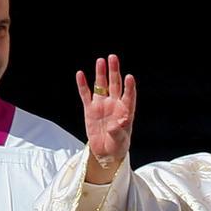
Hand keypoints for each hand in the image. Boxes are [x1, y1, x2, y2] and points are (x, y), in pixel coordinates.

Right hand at [76, 54, 136, 182]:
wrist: (105, 153)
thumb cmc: (117, 146)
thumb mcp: (120, 141)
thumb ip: (119, 131)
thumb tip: (120, 120)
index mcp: (126, 111)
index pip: (129, 96)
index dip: (129, 87)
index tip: (129, 77)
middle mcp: (114, 105)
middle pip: (115, 85)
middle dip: (114, 71)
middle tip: (113, 58)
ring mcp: (102, 105)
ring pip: (101, 86)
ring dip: (101, 74)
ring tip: (100, 61)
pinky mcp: (90, 109)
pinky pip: (86, 95)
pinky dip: (83, 85)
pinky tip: (81, 74)